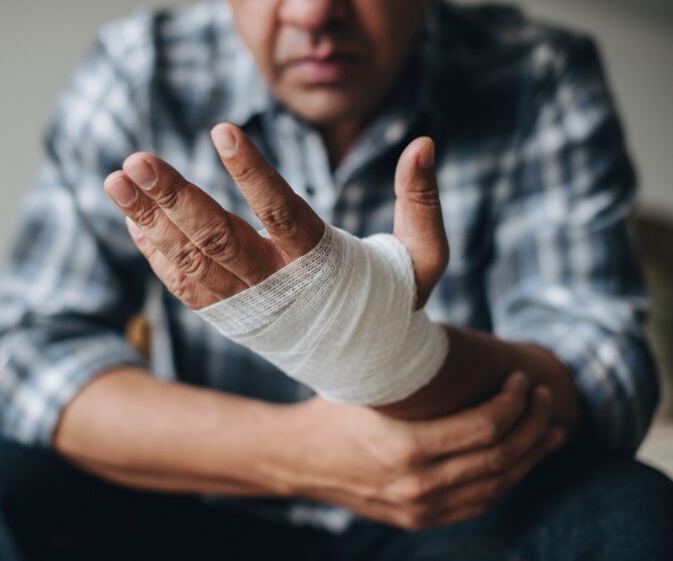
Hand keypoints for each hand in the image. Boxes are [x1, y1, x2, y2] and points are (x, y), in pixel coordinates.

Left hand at [104, 123, 448, 308]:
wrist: (366, 366)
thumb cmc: (395, 300)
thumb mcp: (424, 257)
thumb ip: (421, 202)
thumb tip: (425, 142)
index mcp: (325, 265)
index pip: (284, 213)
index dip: (253, 174)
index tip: (222, 132)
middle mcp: (279, 286)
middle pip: (220, 238)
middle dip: (176, 199)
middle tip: (137, 160)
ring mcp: (249, 304)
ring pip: (192, 261)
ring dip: (151, 221)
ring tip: (117, 180)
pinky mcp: (230, 317)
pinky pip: (185, 287)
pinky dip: (157, 255)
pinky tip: (132, 220)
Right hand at [286, 372, 564, 529]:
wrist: (299, 460)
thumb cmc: (333, 410)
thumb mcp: (367, 382)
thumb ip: (410, 368)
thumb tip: (452, 331)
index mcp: (407, 447)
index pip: (485, 428)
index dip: (514, 403)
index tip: (522, 379)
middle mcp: (419, 485)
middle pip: (501, 458)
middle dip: (533, 425)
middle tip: (545, 397)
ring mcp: (421, 508)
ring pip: (497, 485)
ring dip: (530, 455)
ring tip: (550, 429)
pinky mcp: (420, 518)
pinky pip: (478, 503)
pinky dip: (505, 479)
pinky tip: (519, 458)